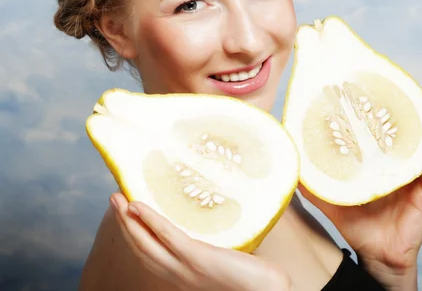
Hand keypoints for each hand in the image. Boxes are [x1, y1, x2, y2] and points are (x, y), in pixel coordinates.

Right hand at [110, 193, 290, 290]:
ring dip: (128, 220)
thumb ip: (212, 245)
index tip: (128, 212)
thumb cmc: (254, 277)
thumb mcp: (224, 258)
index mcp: (183, 275)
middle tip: (114, 199)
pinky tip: (138, 206)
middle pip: (141, 247)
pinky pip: (167, 237)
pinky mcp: (197, 258)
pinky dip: (150, 221)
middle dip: (124, 223)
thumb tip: (212, 219)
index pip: (151, 253)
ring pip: (146, 243)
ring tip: (117, 198)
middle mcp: (178, 274)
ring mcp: (186, 268)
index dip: (136, 233)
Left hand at [298, 104, 421, 287]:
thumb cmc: (358, 227)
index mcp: (375, 167)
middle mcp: (394, 168)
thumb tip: (293, 170)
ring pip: (421, 149)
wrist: (378, 257)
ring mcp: (410, 180)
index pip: (377, 137)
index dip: (376, 117)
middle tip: (407, 91)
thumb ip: (315, 188)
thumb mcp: (334, 203)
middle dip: (406, 115)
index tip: (373, 92)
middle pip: (402, 137)